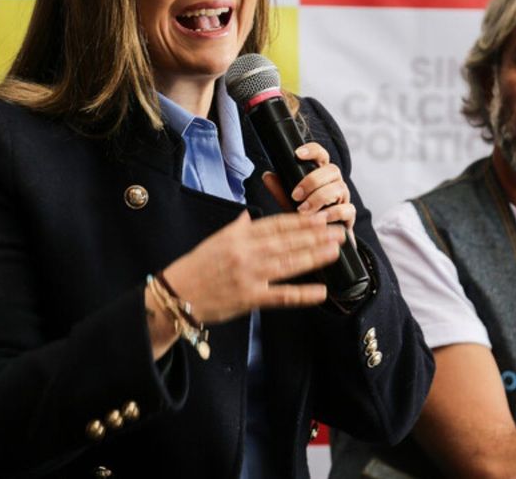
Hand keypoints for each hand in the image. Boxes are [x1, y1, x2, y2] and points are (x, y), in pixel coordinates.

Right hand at [161, 211, 342, 324]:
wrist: (176, 293)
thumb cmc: (196, 266)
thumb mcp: (216, 240)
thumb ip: (237, 228)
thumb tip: (249, 217)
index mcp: (239, 235)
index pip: (276, 225)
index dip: (301, 221)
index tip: (320, 217)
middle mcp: (246, 252)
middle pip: (288, 241)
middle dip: (316, 235)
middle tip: (339, 230)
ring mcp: (250, 275)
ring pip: (289, 263)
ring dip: (315, 256)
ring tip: (335, 250)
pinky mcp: (250, 298)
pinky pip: (281, 295)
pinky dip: (302, 294)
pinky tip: (321, 291)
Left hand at [262, 141, 356, 231]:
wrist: (319, 239)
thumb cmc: (307, 216)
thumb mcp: (290, 202)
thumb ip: (280, 190)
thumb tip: (267, 175)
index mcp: (321, 176)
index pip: (322, 155)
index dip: (312, 151)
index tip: (298, 154)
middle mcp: (335, 183)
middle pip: (332, 169)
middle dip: (312, 180)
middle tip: (295, 195)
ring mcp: (344, 198)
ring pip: (339, 187)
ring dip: (319, 198)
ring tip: (303, 211)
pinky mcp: (349, 215)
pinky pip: (347, 209)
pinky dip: (333, 213)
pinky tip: (321, 219)